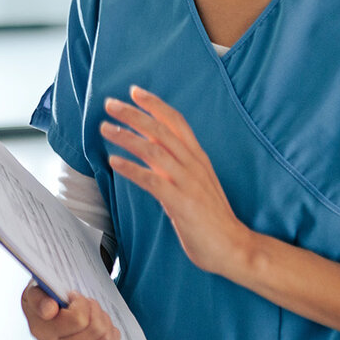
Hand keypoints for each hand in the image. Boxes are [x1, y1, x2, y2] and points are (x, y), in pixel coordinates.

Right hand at [20, 282, 119, 339]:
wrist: (44, 310)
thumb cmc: (43, 297)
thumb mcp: (34, 290)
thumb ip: (38, 297)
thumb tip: (49, 309)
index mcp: (41, 330)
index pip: (78, 319)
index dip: (82, 302)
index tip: (72, 295)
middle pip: (95, 329)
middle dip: (95, 308)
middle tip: (85, 301)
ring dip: (104, 321)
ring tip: (92, 312)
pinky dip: (111, 337)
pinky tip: (102, 325)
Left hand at [102, 86, 253, 276]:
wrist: (234, 247)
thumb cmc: (212, 217)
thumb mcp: (195, 183)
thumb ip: (176, 166)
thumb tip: (151, 152)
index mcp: (198, 158)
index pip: (177, 122)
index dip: (155, 105)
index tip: (135, 92)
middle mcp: (194, 165)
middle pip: (161, 130)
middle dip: (134, 114)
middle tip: (110, 104)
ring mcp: (188, 183)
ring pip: (154, 150)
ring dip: (127, 136)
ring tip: (105, 128)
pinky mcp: (182, 203)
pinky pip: (153, 181)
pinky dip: (132, 169)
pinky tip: (114, 161)